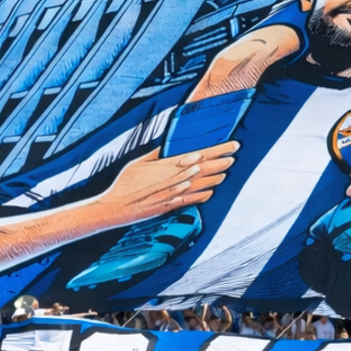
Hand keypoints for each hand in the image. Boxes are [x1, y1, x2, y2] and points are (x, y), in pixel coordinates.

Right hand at [101, 142, 237, 220]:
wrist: (115, 207)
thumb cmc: (124, 183)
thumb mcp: (139, 162)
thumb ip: (157, 153)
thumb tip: (168, 143)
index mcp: (168, 165)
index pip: (199, 154)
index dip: (217, 150)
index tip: (231, 145)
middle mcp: (174, 179)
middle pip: (205, 169)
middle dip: (221, 162)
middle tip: (234, 156)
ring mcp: (174, 194)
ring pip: (202, 184)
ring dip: (216, 178)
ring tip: (227, 172)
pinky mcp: (170, 206)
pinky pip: (191, 201)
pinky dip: (202, 196)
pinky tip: (211, 192)